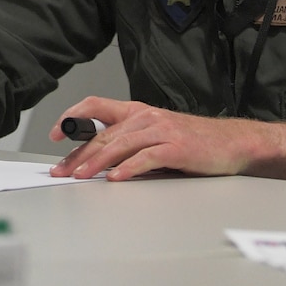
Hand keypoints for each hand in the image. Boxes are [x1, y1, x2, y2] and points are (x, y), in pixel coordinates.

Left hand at [48, 96, 264, 180]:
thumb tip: (97, 160)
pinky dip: (128, 169)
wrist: (232, 142)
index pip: (95, 106)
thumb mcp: (156, 135)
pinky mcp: (176, 147)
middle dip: (78, 153)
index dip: (71, 117)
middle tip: (61, 170)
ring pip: (120, 144)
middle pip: (103, 133)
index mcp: (137, 111)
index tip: (54, 134)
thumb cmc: (193, 142)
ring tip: (80, 176)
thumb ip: (130, 143)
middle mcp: (146, 116)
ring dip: (96, 162)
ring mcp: (161, 130)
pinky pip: (146, 158)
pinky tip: (115, 179)